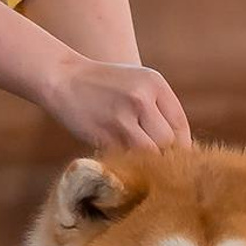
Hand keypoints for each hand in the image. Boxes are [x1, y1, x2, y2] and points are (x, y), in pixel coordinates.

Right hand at [38, 54, 191, 152]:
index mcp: (154, 83)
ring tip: (144, 166)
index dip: (182, 145)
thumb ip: (159, 107)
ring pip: (150, 154)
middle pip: (168, 142)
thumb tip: (181, 146)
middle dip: (166, 156)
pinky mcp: (104, 135)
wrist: (63, 79)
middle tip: (161, 165)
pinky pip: (127, 158)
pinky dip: (129, 164)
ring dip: (148, 163)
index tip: (178, 157)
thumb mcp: (138, 82)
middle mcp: (141, 98)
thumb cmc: (104, 84)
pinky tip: (125, 162)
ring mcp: (122, 118)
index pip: (180, 124)